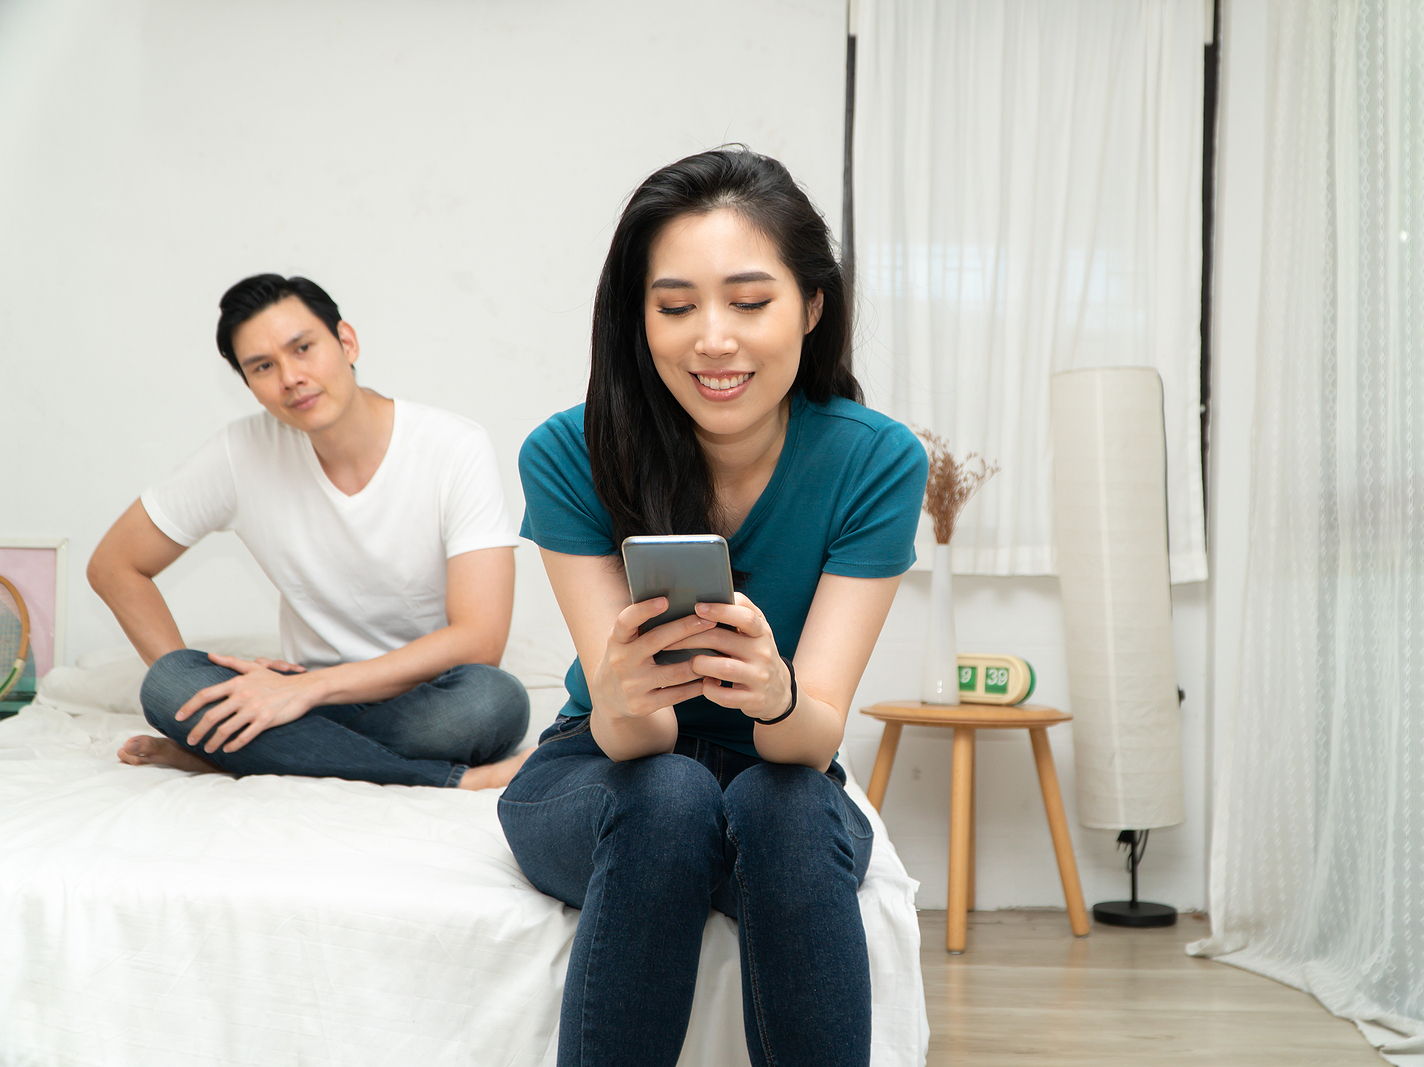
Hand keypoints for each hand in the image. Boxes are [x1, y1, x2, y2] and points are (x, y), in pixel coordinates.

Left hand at [175, 653, 321, 753]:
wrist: (302, 689)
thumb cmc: (276, 680)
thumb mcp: (254, 668)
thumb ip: (230, 662)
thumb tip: (211, 656)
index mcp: (237, 683)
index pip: (205, 695)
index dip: (189, 707)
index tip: (178, 718)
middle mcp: (243, 696)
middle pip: (211, 716)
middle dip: (197, 731)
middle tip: (190, 741)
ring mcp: (254, 709)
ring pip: (225, 730)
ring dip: (213, 742)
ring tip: (207, 748)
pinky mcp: (265, 721)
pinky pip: (244, 737)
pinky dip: (233, 745)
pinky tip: (228, 750)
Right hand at [590, 597, 717, 718]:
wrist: (609, 698)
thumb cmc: (628, 658)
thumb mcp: (626, 642)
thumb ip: (644, 626)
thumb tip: (684, 603)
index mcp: (617, 640)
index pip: (626, 621)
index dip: (643, 610)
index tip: (665, 600)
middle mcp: (621, 661)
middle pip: (657, 641)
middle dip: (686, 628)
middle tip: (711, 619)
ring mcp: (632, 685)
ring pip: (674, 672)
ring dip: (700, 661)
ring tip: (720, 649)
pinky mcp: (642, 705)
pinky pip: (677, 694)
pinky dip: (697, 686)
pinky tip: (711, 677)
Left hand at [675, 593, 792, 721]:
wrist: (778, 691)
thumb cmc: (754, 653)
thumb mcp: (754, 632)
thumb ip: (737, 613)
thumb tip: (705, 597)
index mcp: (761, 630)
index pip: (745, 616)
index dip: (721, 610)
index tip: (697, 607)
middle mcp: (763, 651)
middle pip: (721, 639)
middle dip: (690, 638)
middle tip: (668, 641)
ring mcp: (759, 676)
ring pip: (723, 667)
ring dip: (699, 664)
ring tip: (690, 663)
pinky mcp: (753, 698)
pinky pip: (724, 695)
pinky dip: (709, 689)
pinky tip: (703, 684)